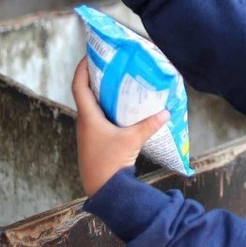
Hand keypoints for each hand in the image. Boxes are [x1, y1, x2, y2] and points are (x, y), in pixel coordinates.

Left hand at [70, 58, 168, 198]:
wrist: (103, 190)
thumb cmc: (111, 162)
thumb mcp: (132, 141)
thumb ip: (149, 125)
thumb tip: (166, 112)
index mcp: (88, 117)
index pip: (79, 86)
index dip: (82, 69)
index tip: (90, 56)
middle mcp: (84, 123)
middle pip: (85, 94)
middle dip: (94, 78)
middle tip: (109, 66)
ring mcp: (88, 133)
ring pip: (91, 107)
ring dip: (100, 94)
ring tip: (117, 84)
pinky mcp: (94, 141)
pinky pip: (97, 118)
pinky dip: (105, 109)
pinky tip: (120, 110)